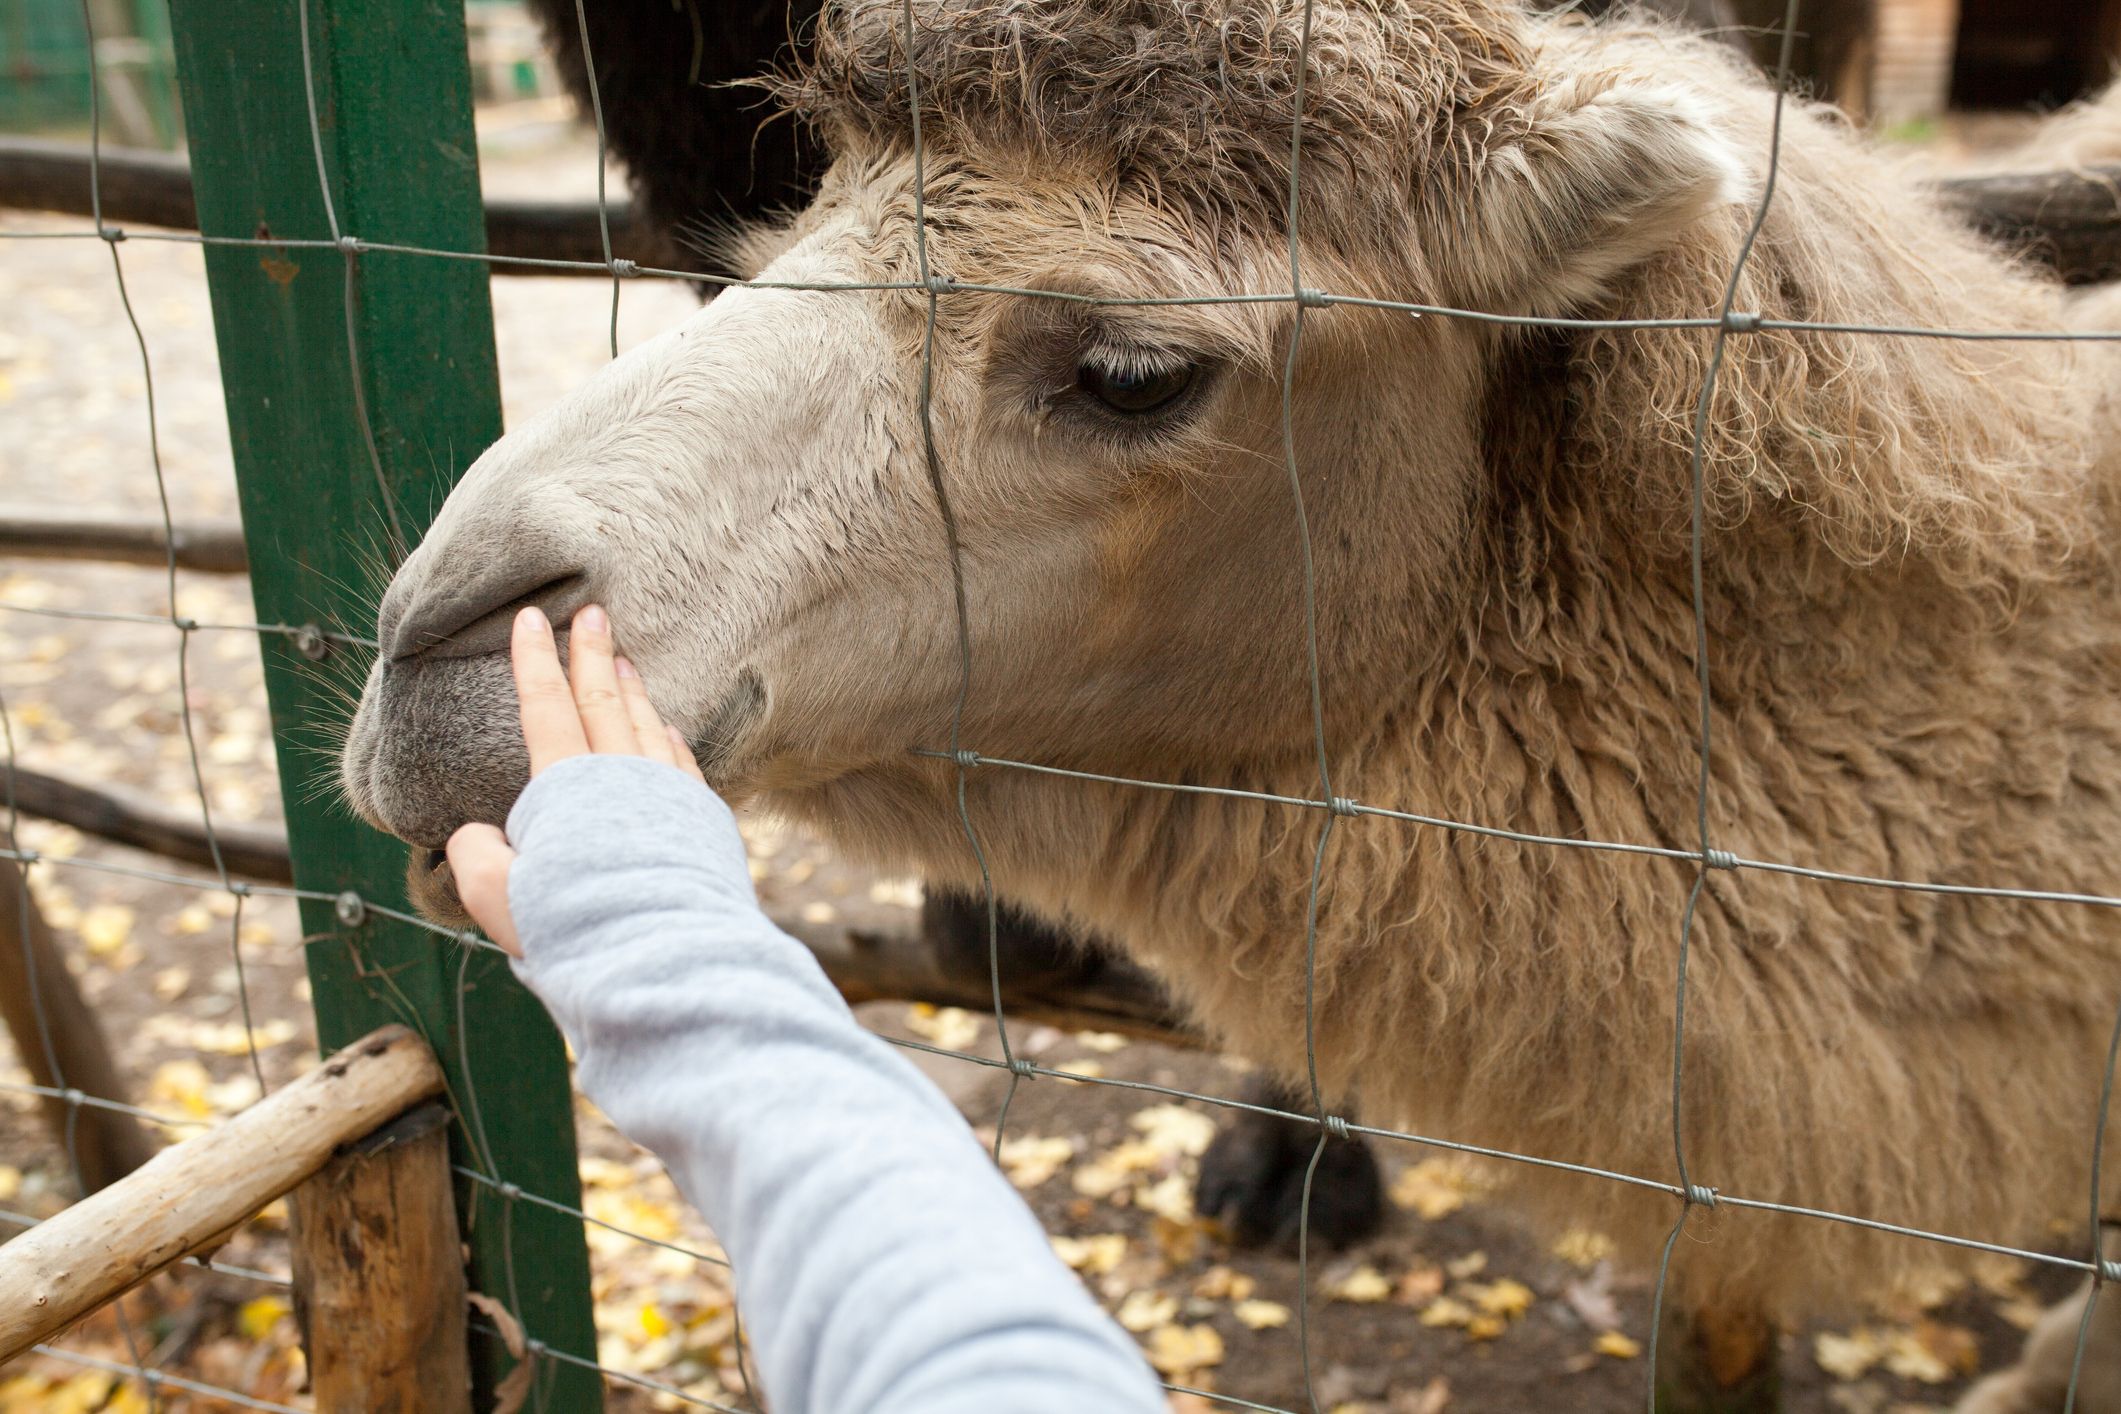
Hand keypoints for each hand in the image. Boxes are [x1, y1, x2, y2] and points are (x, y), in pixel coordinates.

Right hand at [446, 603, 704, 955]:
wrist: (666, 955)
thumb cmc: (575, 929)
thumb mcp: (498, 899)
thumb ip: (478, 857)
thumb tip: (478, 835)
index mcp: (568, 788)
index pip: (545, 709)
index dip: (533, 661)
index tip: (529, 619)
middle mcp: (623, 778)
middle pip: (603, 701)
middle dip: (592, 654)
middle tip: (593, 612)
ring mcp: (668, 795)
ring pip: (646, 726)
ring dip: (632, 690)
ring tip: (624, 659)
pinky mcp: (701, 821)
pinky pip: (680, 763)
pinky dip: (667, 737)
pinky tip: (664, 729)